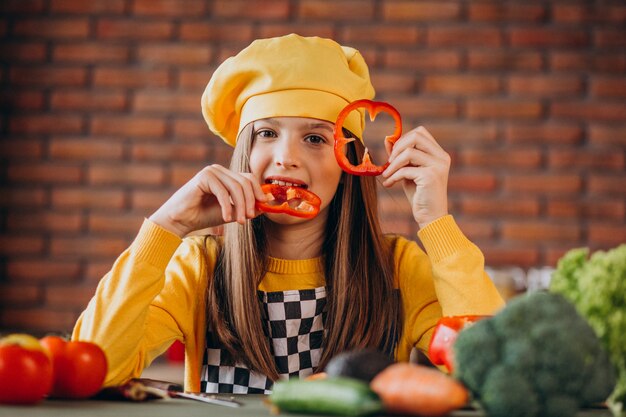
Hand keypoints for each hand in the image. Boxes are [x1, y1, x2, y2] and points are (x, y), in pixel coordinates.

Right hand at [149, 165, 266, 237]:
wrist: (180, 221)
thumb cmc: (204, 216)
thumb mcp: (231, 212)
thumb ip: (247, 206)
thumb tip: (267, 203)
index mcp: (226, 176)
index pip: (249, 178)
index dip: (258, 192)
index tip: (262, 208)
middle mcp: (220, 170)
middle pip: (245, 182)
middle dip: (250, 201)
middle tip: (248, 218)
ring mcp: (212, 171)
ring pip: (236, 187)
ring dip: (240, 206)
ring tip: (239, 221)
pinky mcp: (204, 176)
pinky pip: (223, 191)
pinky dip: (227, 206)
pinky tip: (225, 219)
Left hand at [381, 126, 449, 228]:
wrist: (431, 217)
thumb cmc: (419, 195)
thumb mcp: (408, 171)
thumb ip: (400, 156)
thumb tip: (387, 139)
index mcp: (439, 154)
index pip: (420, 132)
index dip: (403, 139)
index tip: (393, 153)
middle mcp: (441, 157)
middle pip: (416, 136)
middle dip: (398, 147)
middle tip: (389, 162)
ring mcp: (438, 166)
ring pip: (409, 152)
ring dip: (393, 163)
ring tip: (387, 174)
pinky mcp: (431, 176)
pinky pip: (405, 170)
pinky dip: (393, 176)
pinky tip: (388, 184)